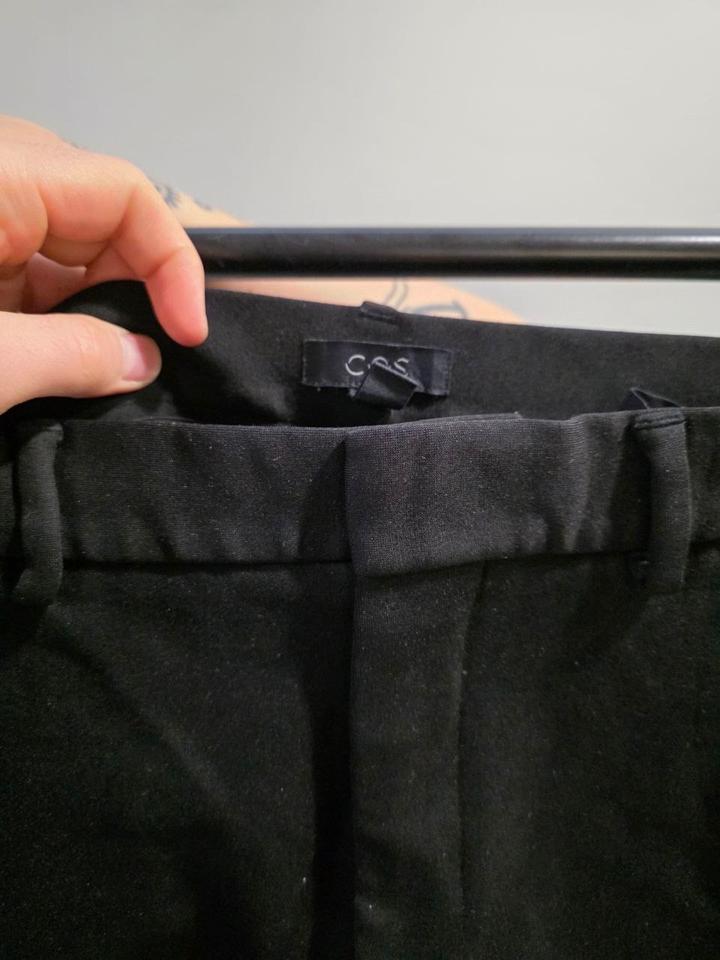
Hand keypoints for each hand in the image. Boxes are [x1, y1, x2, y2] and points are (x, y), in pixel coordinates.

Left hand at [0, 115, 207, 416]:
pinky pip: (30, 273)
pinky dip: (58, 318)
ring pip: (67, 250)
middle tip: (150, 354)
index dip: (171, 261)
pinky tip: (61, 364)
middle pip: (101, 217)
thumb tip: (143, 361)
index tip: (187, 333)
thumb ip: (75, 357)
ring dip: (98, 311)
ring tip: (106, 368)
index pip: (122, 192)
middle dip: (137, 288)